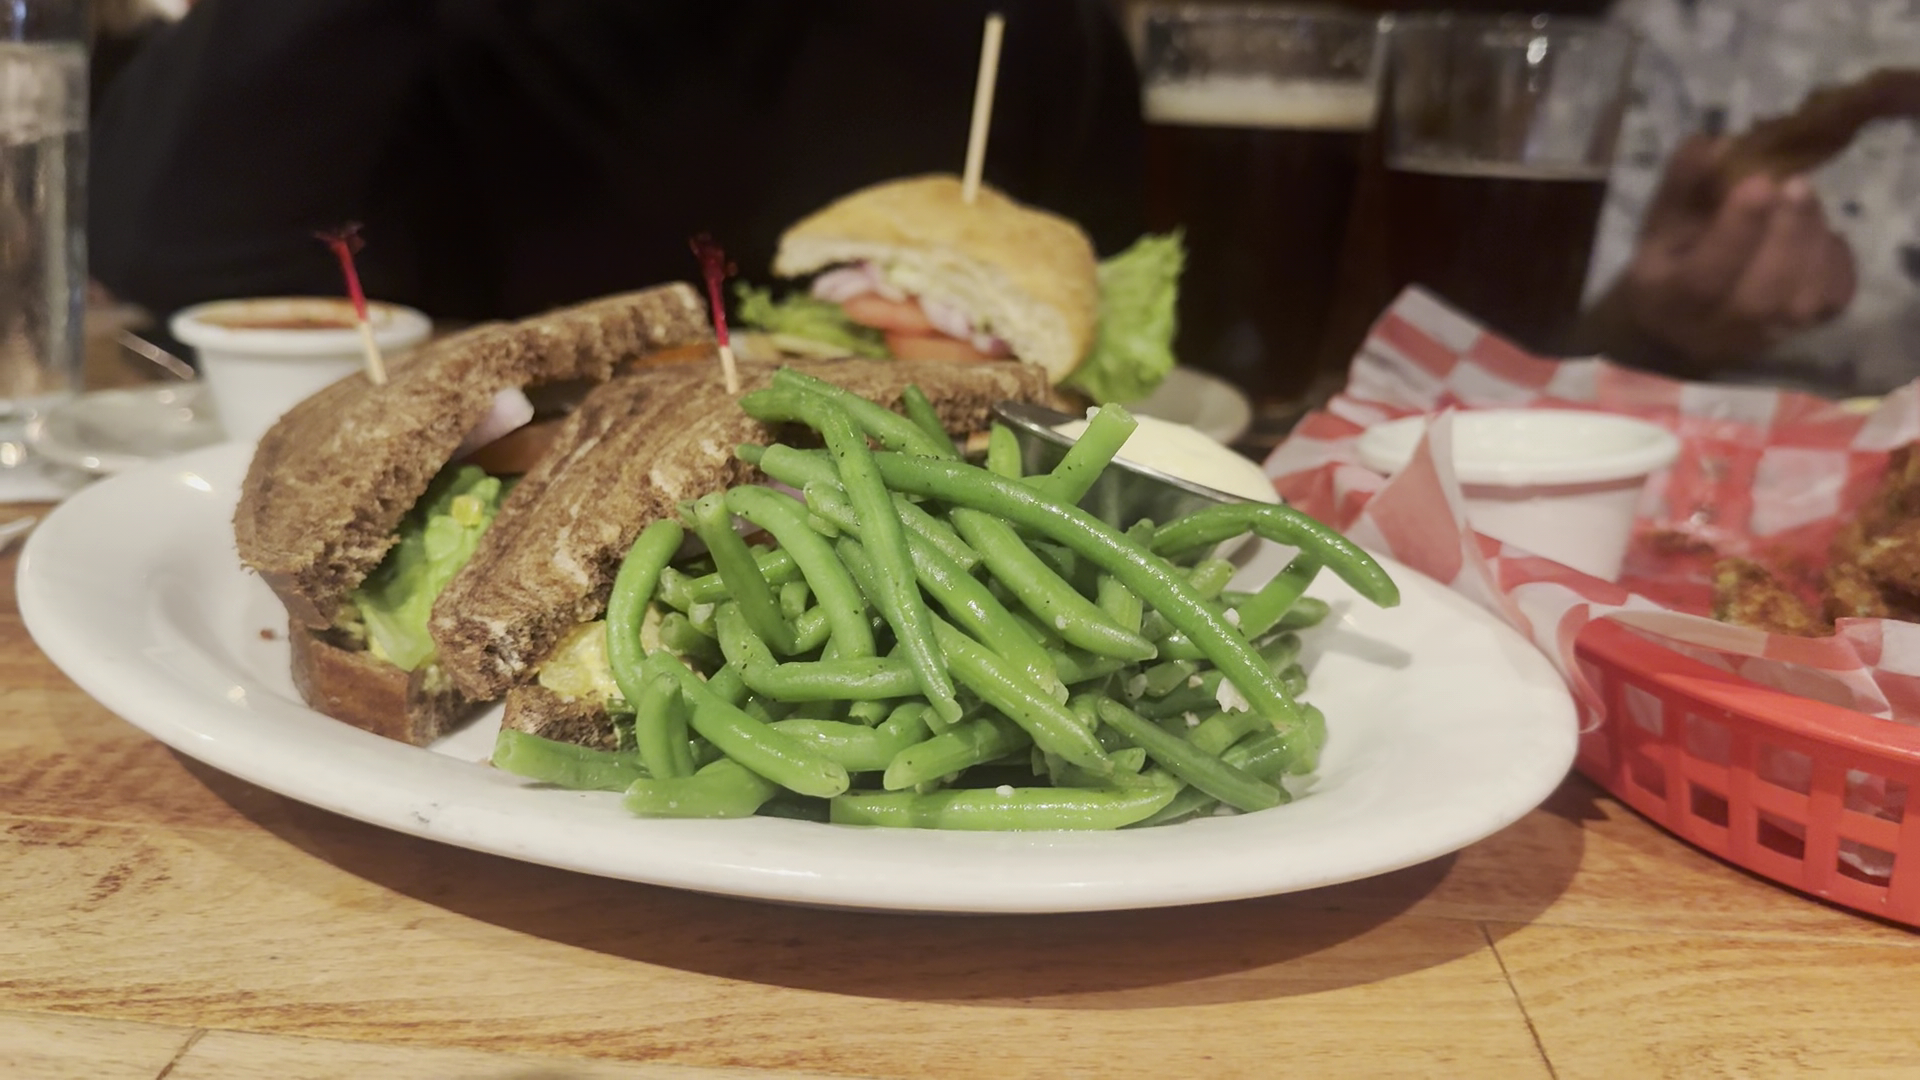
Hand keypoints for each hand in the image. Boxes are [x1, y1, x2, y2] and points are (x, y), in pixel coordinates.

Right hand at [1593, 135, 1855, 372]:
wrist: (1681, 330)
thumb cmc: (1670, 264)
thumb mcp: (1661, 222)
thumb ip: (1685, 182)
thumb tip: (1718, 143)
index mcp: (1671, 296)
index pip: (1705, 276)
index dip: (1737, 230)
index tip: (1760, 181)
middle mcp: (1720, 326)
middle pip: (1762, 294)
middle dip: (1787, 233)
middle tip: (1796, 184)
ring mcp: (1766, 333)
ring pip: (1804, 298)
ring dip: (1813, 240)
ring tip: (1804, 201)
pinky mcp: (1803, 330)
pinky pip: (1835, 298)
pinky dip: (1838, 260)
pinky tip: (1822, 235)